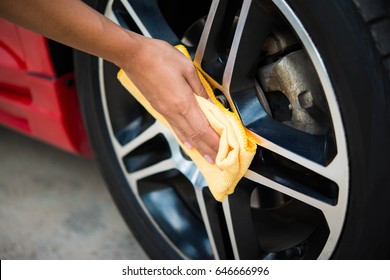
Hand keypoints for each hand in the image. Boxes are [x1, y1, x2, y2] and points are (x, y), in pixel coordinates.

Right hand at [120, 34, 219, 162]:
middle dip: (208, 150)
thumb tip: (209, 102)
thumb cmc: (159, 57)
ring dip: (197, 147)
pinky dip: (184, 138)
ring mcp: (165, 112)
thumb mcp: (188, 68)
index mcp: (183, 103)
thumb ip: (200, 88)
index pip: (203, 130)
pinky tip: (188, 143)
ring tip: (207, 156)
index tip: (224, 151)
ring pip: (184, 134)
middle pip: (195, 137)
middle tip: (218, 160)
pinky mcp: (159, 109)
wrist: (134, 56)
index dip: (214, 143)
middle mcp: (173, 112)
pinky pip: (175, 128)